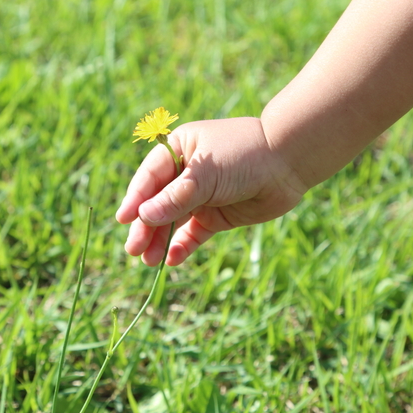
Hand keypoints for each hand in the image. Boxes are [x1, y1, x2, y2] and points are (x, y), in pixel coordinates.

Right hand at [115, 117, 307, 265]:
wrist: (289, 163)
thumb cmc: (244, 157)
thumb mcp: (205, 175)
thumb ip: (175, 198)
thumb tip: (142, 217)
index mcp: (179, 151)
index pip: (149, 179)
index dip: (135, 200)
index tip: (123, 220)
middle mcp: (187, 174)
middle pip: (158, 204)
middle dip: (145, 227)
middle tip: (133, 250)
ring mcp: (202, 197)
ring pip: (173, 221)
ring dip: (161, 240)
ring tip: (148, 261)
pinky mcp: (217, 216)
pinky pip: (194, 234)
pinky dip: (183, 246)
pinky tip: (172, 260)